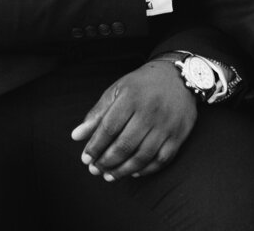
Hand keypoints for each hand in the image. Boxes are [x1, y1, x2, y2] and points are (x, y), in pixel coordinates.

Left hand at [70, 61, 196, 180]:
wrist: (177, 77)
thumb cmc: (141, 85)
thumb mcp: (117, 91)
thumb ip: (97, 114)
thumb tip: (76, 136)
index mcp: (131, 98)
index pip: (109, 128)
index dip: (95, 146)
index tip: (85, 158)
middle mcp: (150, 112)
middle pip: (124, 145)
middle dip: (106, 162)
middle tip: (95, 170)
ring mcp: (166, 125)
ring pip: (142, 156)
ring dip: (123, 170)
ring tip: (109, 175)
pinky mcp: (178, 135)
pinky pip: (161, 160)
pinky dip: (146, 170)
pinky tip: (133, 173)